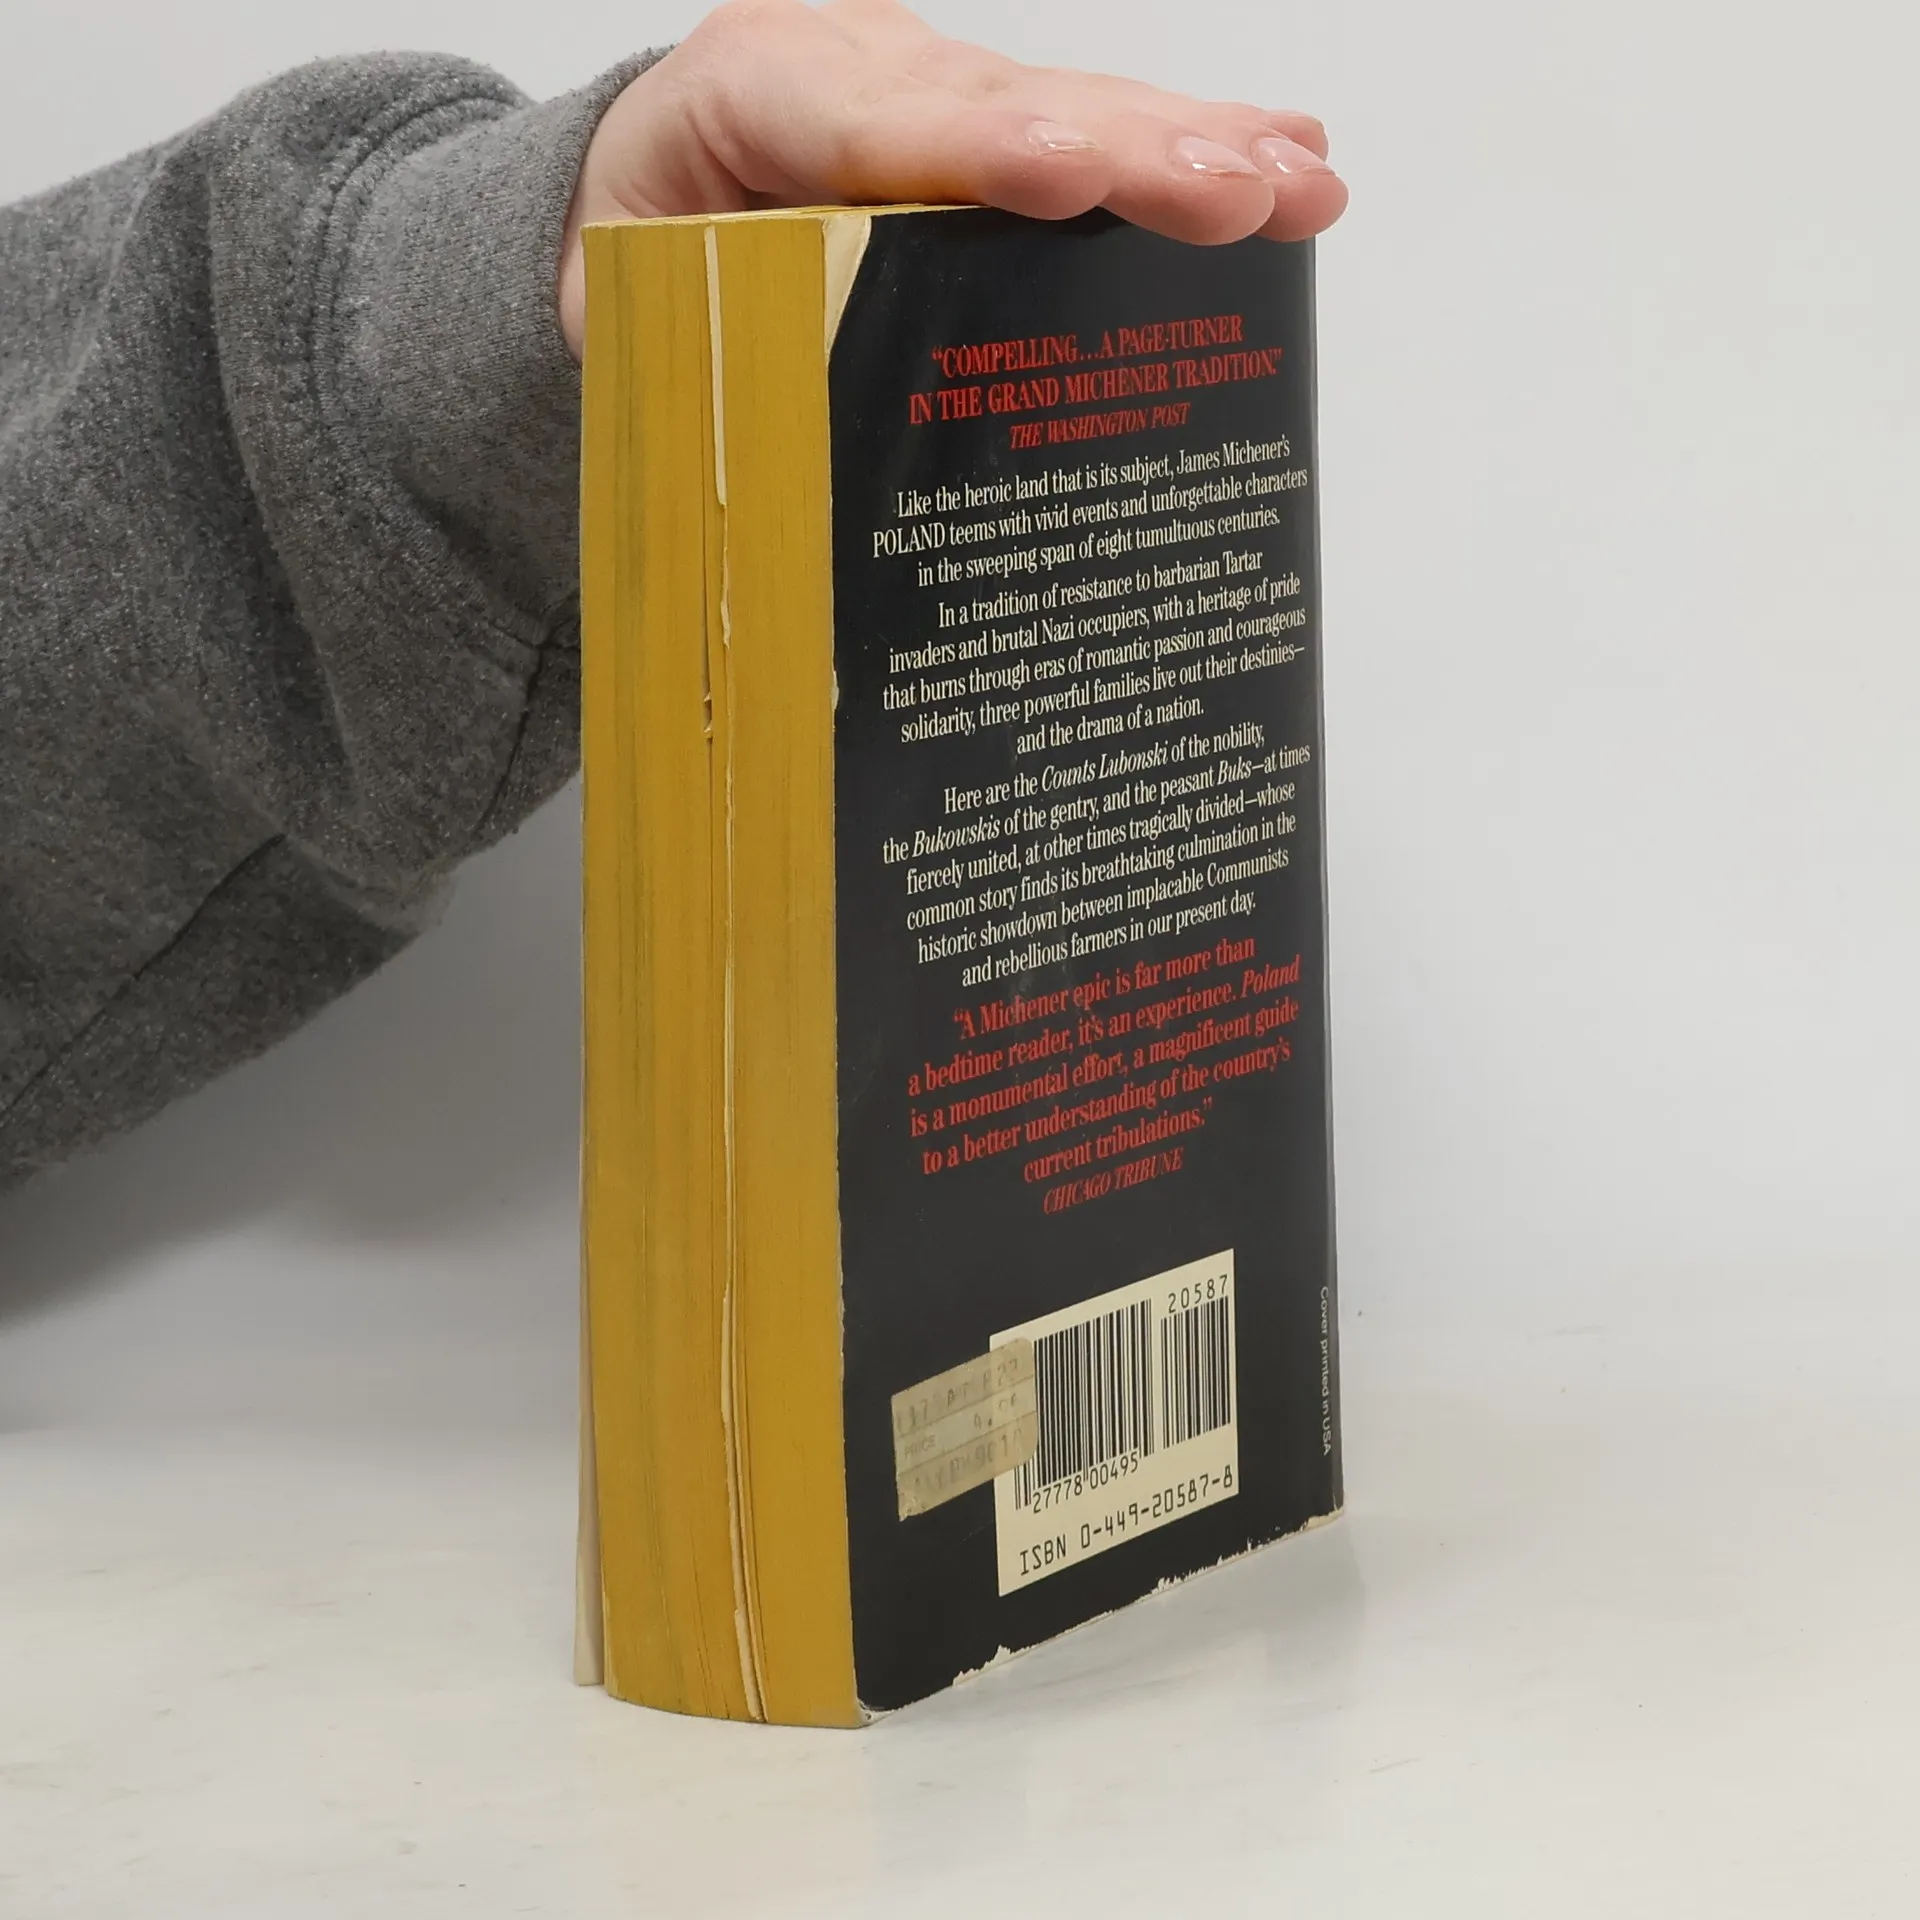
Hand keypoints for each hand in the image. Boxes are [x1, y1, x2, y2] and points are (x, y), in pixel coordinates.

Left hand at [557, 0, 1346, 358]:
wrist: (618, 195)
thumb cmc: (629, 268)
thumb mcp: (640, 319)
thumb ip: (714, 359)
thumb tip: (797, 482)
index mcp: (742, 99)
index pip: (872, 127)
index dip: (982, 152)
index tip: (1077, 176)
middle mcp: (848, 68)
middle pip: (1002, 107)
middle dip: (1135, 149)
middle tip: (1252, 191)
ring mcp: (920, 84)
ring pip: (1066, 107)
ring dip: (1191, 146)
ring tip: (1301, 181)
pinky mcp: (968, 118)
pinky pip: (1078, 126)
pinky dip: (1176, 144)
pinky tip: (1275, 153)